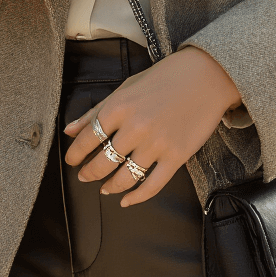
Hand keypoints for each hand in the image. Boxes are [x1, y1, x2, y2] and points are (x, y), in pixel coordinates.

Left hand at [64, 46, 241, 205]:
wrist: (206, 76)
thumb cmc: (164, 78)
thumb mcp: (126, 88)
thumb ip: (96, 110)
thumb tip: (69, 130)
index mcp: (119, 107)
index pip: (87, 138)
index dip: (75, 154)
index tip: (72, 161)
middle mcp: (135, 127)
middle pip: (103, 162)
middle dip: (90, 173)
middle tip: (85, 177)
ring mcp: (156, 144)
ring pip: (125, 178)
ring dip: (111, 187)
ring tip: (105, 188)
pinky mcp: (176, 156)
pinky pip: (152, 186)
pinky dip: (136, 197)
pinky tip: (126, 200)